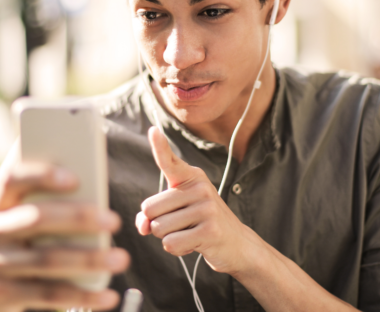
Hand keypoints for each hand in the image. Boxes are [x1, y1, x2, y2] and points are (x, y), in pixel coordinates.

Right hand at [0, 143, 129, 311]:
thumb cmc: (17, 246)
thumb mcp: (21, 222)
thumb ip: (47, 204)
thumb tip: (95, 188)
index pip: (13, 179)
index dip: (42, 176)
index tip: (76, 178)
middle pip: (36, 218)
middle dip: (78, 218)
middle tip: (114, 221)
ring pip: (47, 259)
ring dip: (89, 259)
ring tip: (121, 259)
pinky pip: (48, 294)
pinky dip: (82, 296)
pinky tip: (108, 296)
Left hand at [135, 127, 261, 274]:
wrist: (236, 244)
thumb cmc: (199, 224)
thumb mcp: (175, 213)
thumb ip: (152, 216)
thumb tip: (142, 225)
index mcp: (191, 177)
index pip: (169, 161)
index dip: (159, 146)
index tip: (152, 130)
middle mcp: (200, 188)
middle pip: (150, 209)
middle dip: (157, 224)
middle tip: (181, 225)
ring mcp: (207, 208)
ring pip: (158, 228)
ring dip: (167, 237)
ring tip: (190, 233)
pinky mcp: (210, 230)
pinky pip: (171, 244)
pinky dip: (177, 249)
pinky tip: (194, 244)